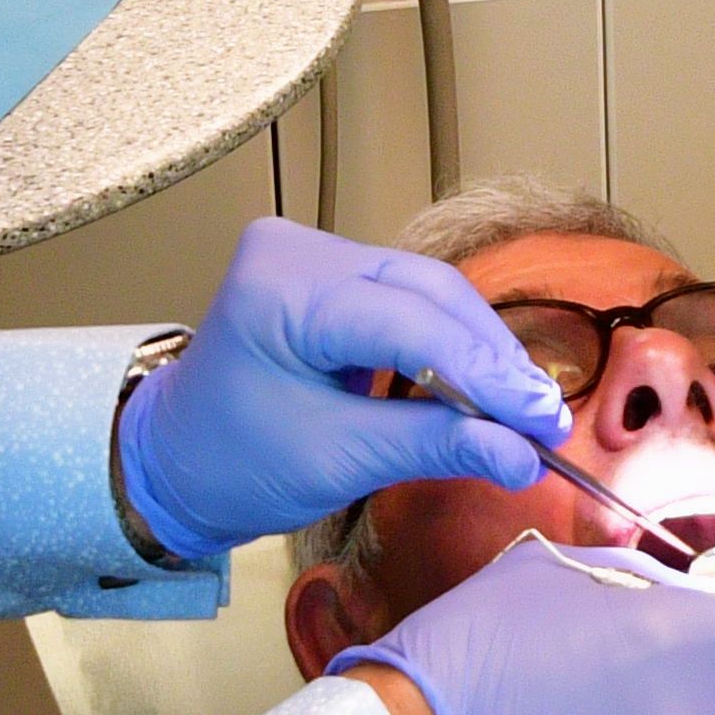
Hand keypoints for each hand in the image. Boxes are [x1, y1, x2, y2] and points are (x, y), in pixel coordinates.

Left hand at [117, 218, 573, 557]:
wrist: (171, 462)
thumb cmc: (232, 463)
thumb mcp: (338, 461)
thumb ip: (436, 446)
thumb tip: (524, 455)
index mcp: (279, 288)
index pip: (409, 321)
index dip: (486, 374)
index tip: (541, 422)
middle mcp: (295, 250)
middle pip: (427, 293)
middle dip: (491, 361)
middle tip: (543, 420)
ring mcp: (309, 253)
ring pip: (427, 292)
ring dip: (478, 351)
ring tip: (524, 410)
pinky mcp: (326, 272)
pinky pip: (406, 299)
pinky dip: (447, 343)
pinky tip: (483, 386)